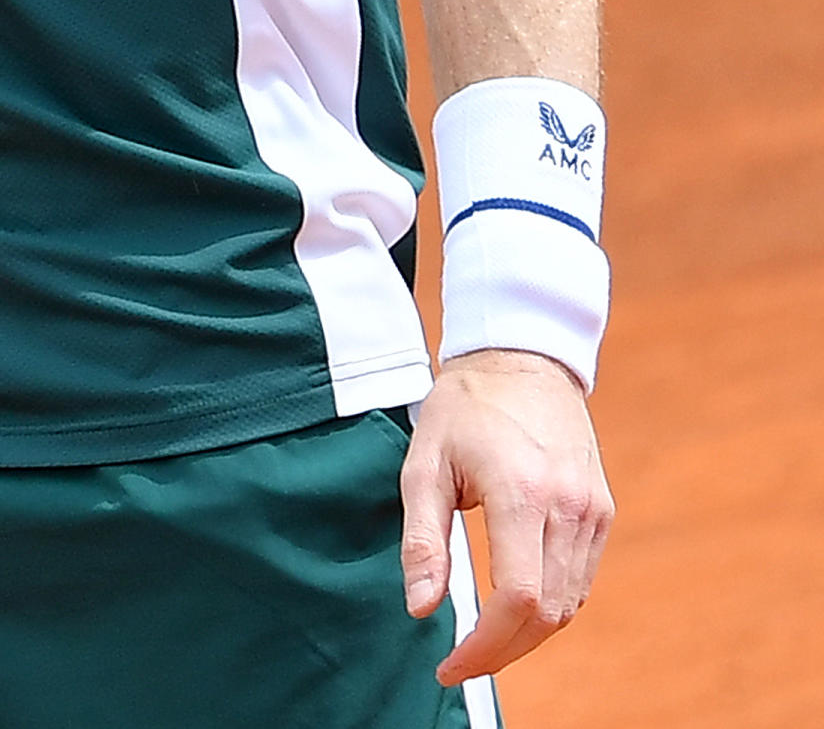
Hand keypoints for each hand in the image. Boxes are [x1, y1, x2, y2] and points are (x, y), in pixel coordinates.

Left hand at [402, 348, 614, 683]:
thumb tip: (421, 608)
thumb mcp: (423, 464)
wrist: (522, 360)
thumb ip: (423, 539)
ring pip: (569, 605)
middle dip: (502, 651)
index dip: (485, 646)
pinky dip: (548, 606)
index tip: (449, 664)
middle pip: (547, 614)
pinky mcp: (603, 513)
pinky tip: (511, 607)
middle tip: (459, 664)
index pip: (517, 598)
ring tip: (480, 642)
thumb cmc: (463, 407)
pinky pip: (579, 580)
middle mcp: (569, 508)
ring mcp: (593, 512)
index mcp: (522, 494)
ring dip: (526, 635)